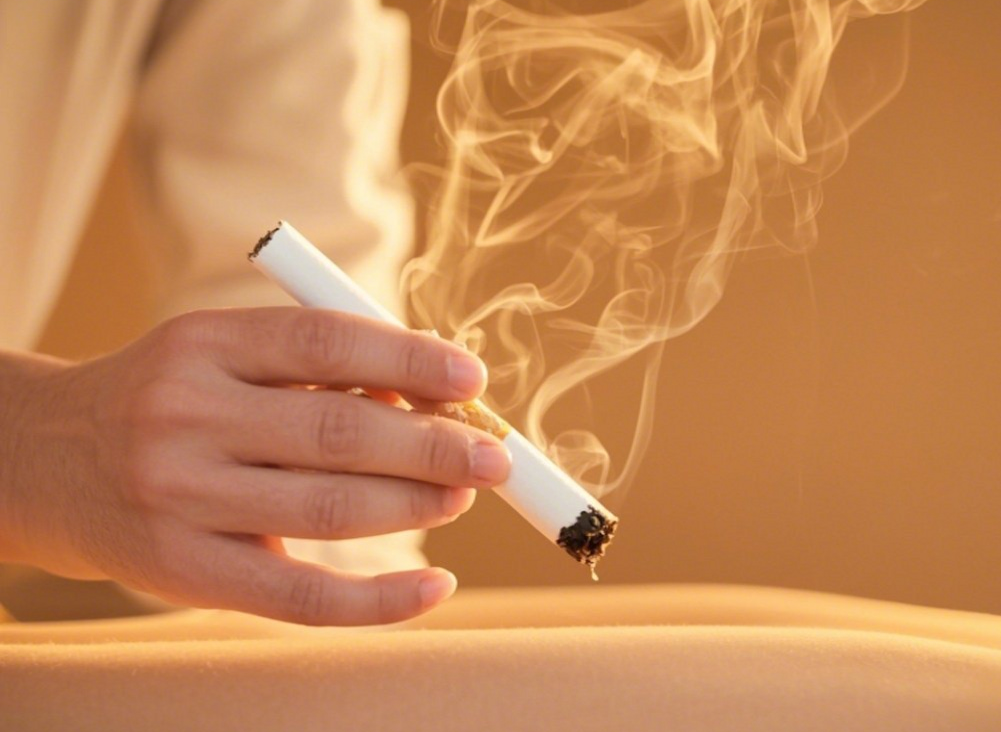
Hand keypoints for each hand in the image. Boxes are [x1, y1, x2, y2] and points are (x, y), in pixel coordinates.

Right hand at [0, 308, 510, 624]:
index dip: (407, 358)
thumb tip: (426, 403)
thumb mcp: (222, 360)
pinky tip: (433, 588)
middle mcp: (185, 416)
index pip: (322, 343)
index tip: (471, 380)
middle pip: (337, 430)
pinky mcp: (185, 572)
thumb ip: (312, 373)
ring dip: (415, 505)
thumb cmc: (169, 402)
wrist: (49, 463)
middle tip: (492, 457)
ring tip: (462, 496)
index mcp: (202, 345)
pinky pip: (299, 596)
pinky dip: (379, 599)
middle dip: (432, 446)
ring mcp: (180, 498)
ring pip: (329, 507)